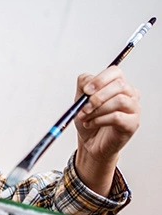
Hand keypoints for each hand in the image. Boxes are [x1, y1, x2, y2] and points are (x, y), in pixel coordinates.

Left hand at [74, 66, 139, 195]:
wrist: (89, 141)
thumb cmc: (88, 119)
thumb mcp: (80, 99)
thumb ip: (83, 85)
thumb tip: (87, 81)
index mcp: (117, 84)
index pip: (115, 72)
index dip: (100, 79)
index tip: (86, 90)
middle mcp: (130, 94)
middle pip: (119, 85)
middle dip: (97, 96)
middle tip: (84, 107)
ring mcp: (133, 109)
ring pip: (119, 101)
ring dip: (97, 110)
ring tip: (85, 117)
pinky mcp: (132, 124)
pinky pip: (117, 117)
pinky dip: (99, 120)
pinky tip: (90, 124)